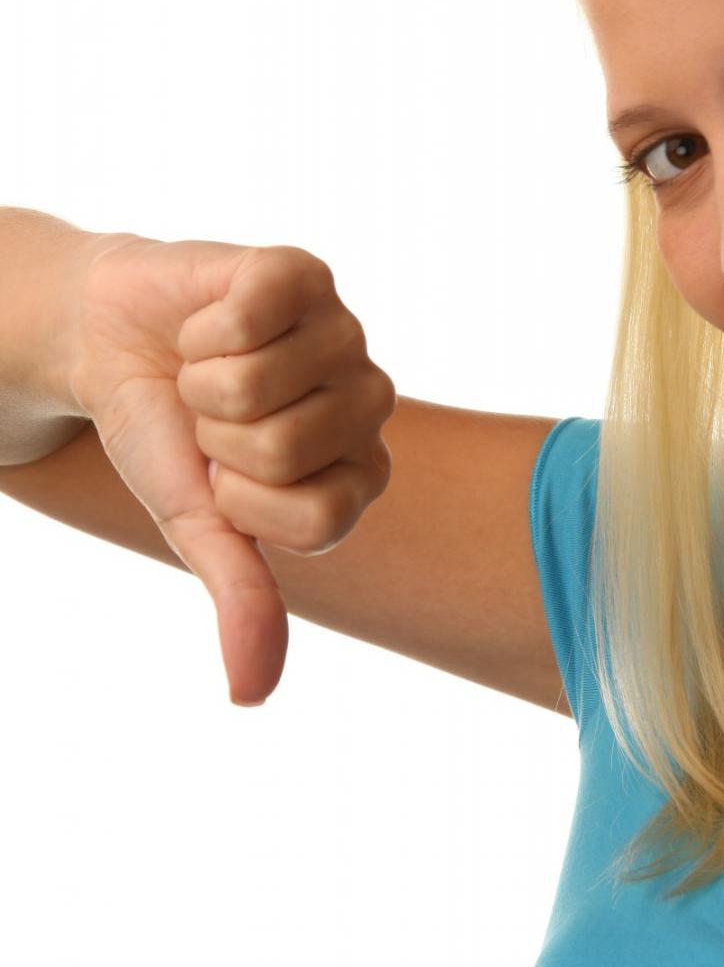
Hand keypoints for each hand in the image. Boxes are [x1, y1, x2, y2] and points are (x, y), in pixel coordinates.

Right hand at [67, 236, 396, 705]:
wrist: (111, 344)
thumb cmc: (167, 436)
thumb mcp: (198, 525)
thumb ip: (241, 598)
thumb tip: (250, 694)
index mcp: (359, 473)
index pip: (318, 518)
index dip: (242, 500)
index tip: (224, 475)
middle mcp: (368, 402)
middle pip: (284, 448)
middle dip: (214, 436)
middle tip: (212, 415)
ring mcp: (343, 331)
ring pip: (257, 381)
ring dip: (204, 378)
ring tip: (209, 367)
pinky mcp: (303, 272)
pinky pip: (252, 311)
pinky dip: (203, 324)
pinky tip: (211, 321)